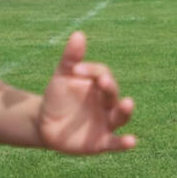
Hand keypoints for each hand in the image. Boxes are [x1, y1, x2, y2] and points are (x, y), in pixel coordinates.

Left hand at [38, 32, 135, 154]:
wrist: (44, 124)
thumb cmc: (57, 97)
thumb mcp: (61, 77)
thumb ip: (71, 58)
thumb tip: (78, 34)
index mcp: (98, 85)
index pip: (101, 74)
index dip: (90, 70)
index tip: (75, 69)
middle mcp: (106, 103)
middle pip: (113, 93)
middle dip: (109, 87)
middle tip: (103, 81)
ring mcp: (105, 123)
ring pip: (120, 116)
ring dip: (125, 110)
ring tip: (128, 102)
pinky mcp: (101, 142)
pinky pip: (115, 142)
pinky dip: (124, 143)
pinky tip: (132, 141)